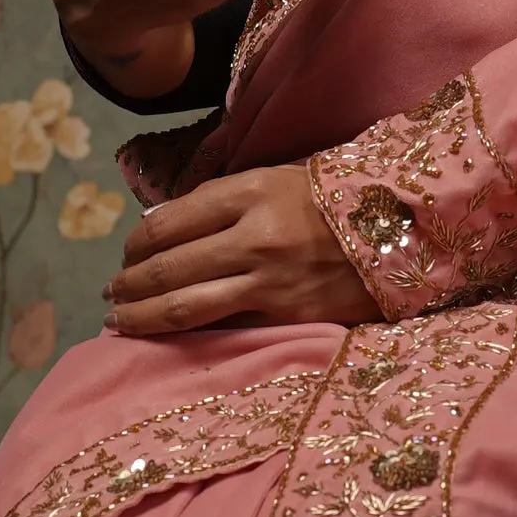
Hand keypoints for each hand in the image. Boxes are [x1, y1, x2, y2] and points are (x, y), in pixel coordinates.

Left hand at [108, 164, 380, 338]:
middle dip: (129, 283)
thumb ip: (224, 201)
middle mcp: (253, 236)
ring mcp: (270, 280)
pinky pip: (224, 325)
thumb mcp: (278, 179)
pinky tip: (165, 336)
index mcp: (249, 192)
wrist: (406, 229)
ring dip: (143, 315)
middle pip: (167, 266)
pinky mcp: (288, 315)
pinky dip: (186, 333)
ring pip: (185, 305)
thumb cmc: (336, 199)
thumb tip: (164, 226)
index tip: (126, 253)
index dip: (136, 243)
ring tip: (120, 319)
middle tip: (111, 293)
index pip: (168, 221)